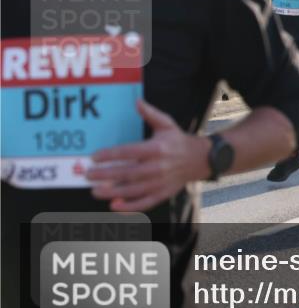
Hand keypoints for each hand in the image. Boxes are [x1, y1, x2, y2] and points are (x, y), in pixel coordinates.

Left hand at [88, 99, 210, 211]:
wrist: (200, 159)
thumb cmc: (178, 141)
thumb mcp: (167, 124)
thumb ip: (150, 114)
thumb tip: (137, 101)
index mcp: (157, 148)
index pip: (128, 152)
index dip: (110, 155)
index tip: (94, 157)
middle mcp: (158, 167)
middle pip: (127, 173)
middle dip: (105, 175)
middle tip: (88, 175)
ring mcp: (161, 182)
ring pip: (133, 190)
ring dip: (112, 192)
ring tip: (95, 191)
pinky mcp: (163, 193)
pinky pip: (145, 203)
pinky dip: (130, 207)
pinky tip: (114, 206)